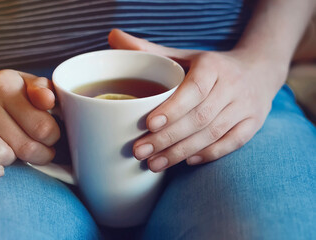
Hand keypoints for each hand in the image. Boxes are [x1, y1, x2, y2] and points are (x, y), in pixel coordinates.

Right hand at [0, 70, 59, 179]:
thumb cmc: (3, 95)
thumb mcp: (25, 83)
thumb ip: (44, 89)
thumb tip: (48, 100)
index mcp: (4, 85)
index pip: (43, 127)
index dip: (53, 137)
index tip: (50, 136)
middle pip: (25, 147)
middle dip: (40, 154)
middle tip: (40, 150)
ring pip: (0, 158)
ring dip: (12, 160)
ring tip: (12, 149)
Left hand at [109, 29, 286, 171]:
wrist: (258, 69)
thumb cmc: (212, 66)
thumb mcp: (184, 55)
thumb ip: (150, 49)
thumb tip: (112, 36)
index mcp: (213, 66)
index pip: (194, 89)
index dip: (173, 108)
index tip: (149, 124)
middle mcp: (232, 86)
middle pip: (200, 117)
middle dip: (168, 138)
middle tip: (140, 151)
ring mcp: (246, 107)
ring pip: (213, 133)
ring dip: (182, 151)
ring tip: (154, 164)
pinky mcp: (254, 123)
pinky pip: (232, 143)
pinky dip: (209, 154)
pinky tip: (186, 161)